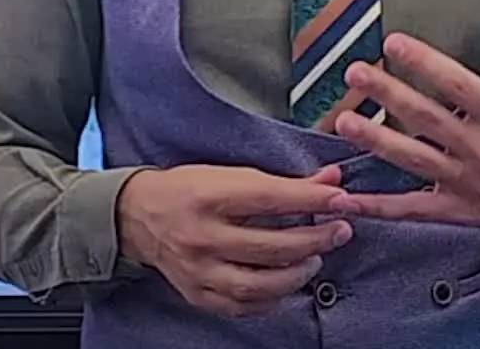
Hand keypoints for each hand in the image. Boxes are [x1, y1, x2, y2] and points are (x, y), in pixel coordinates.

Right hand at [115, 163, 353, 317]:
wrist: (137, 216)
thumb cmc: (189, 189)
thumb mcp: (232, 174)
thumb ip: (283, 181)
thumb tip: (332, 179)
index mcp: (209, 196)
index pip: (270, 199)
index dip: (312, 199)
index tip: (341, 199)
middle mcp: (201, 236)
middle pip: (270, 247)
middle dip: (314, 239)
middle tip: (339, 231)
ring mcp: (198, 270)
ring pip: (258, 285)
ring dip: (296, 274)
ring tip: (314, 259)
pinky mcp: (197, 294)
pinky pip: (241, 306)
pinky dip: (271, 298)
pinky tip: (286, 283)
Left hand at [327, 1, 479, 248]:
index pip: (458, 86)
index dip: (424, 63)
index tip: (395, 43)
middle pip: (427, 118)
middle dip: (388, 94)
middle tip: (355, 73)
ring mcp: (466, 182)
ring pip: (413, 159)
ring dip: (376, 141)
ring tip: (344, 122)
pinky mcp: (457, 209)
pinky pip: (412, 209)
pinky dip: (378, 206)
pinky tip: (347, 199)